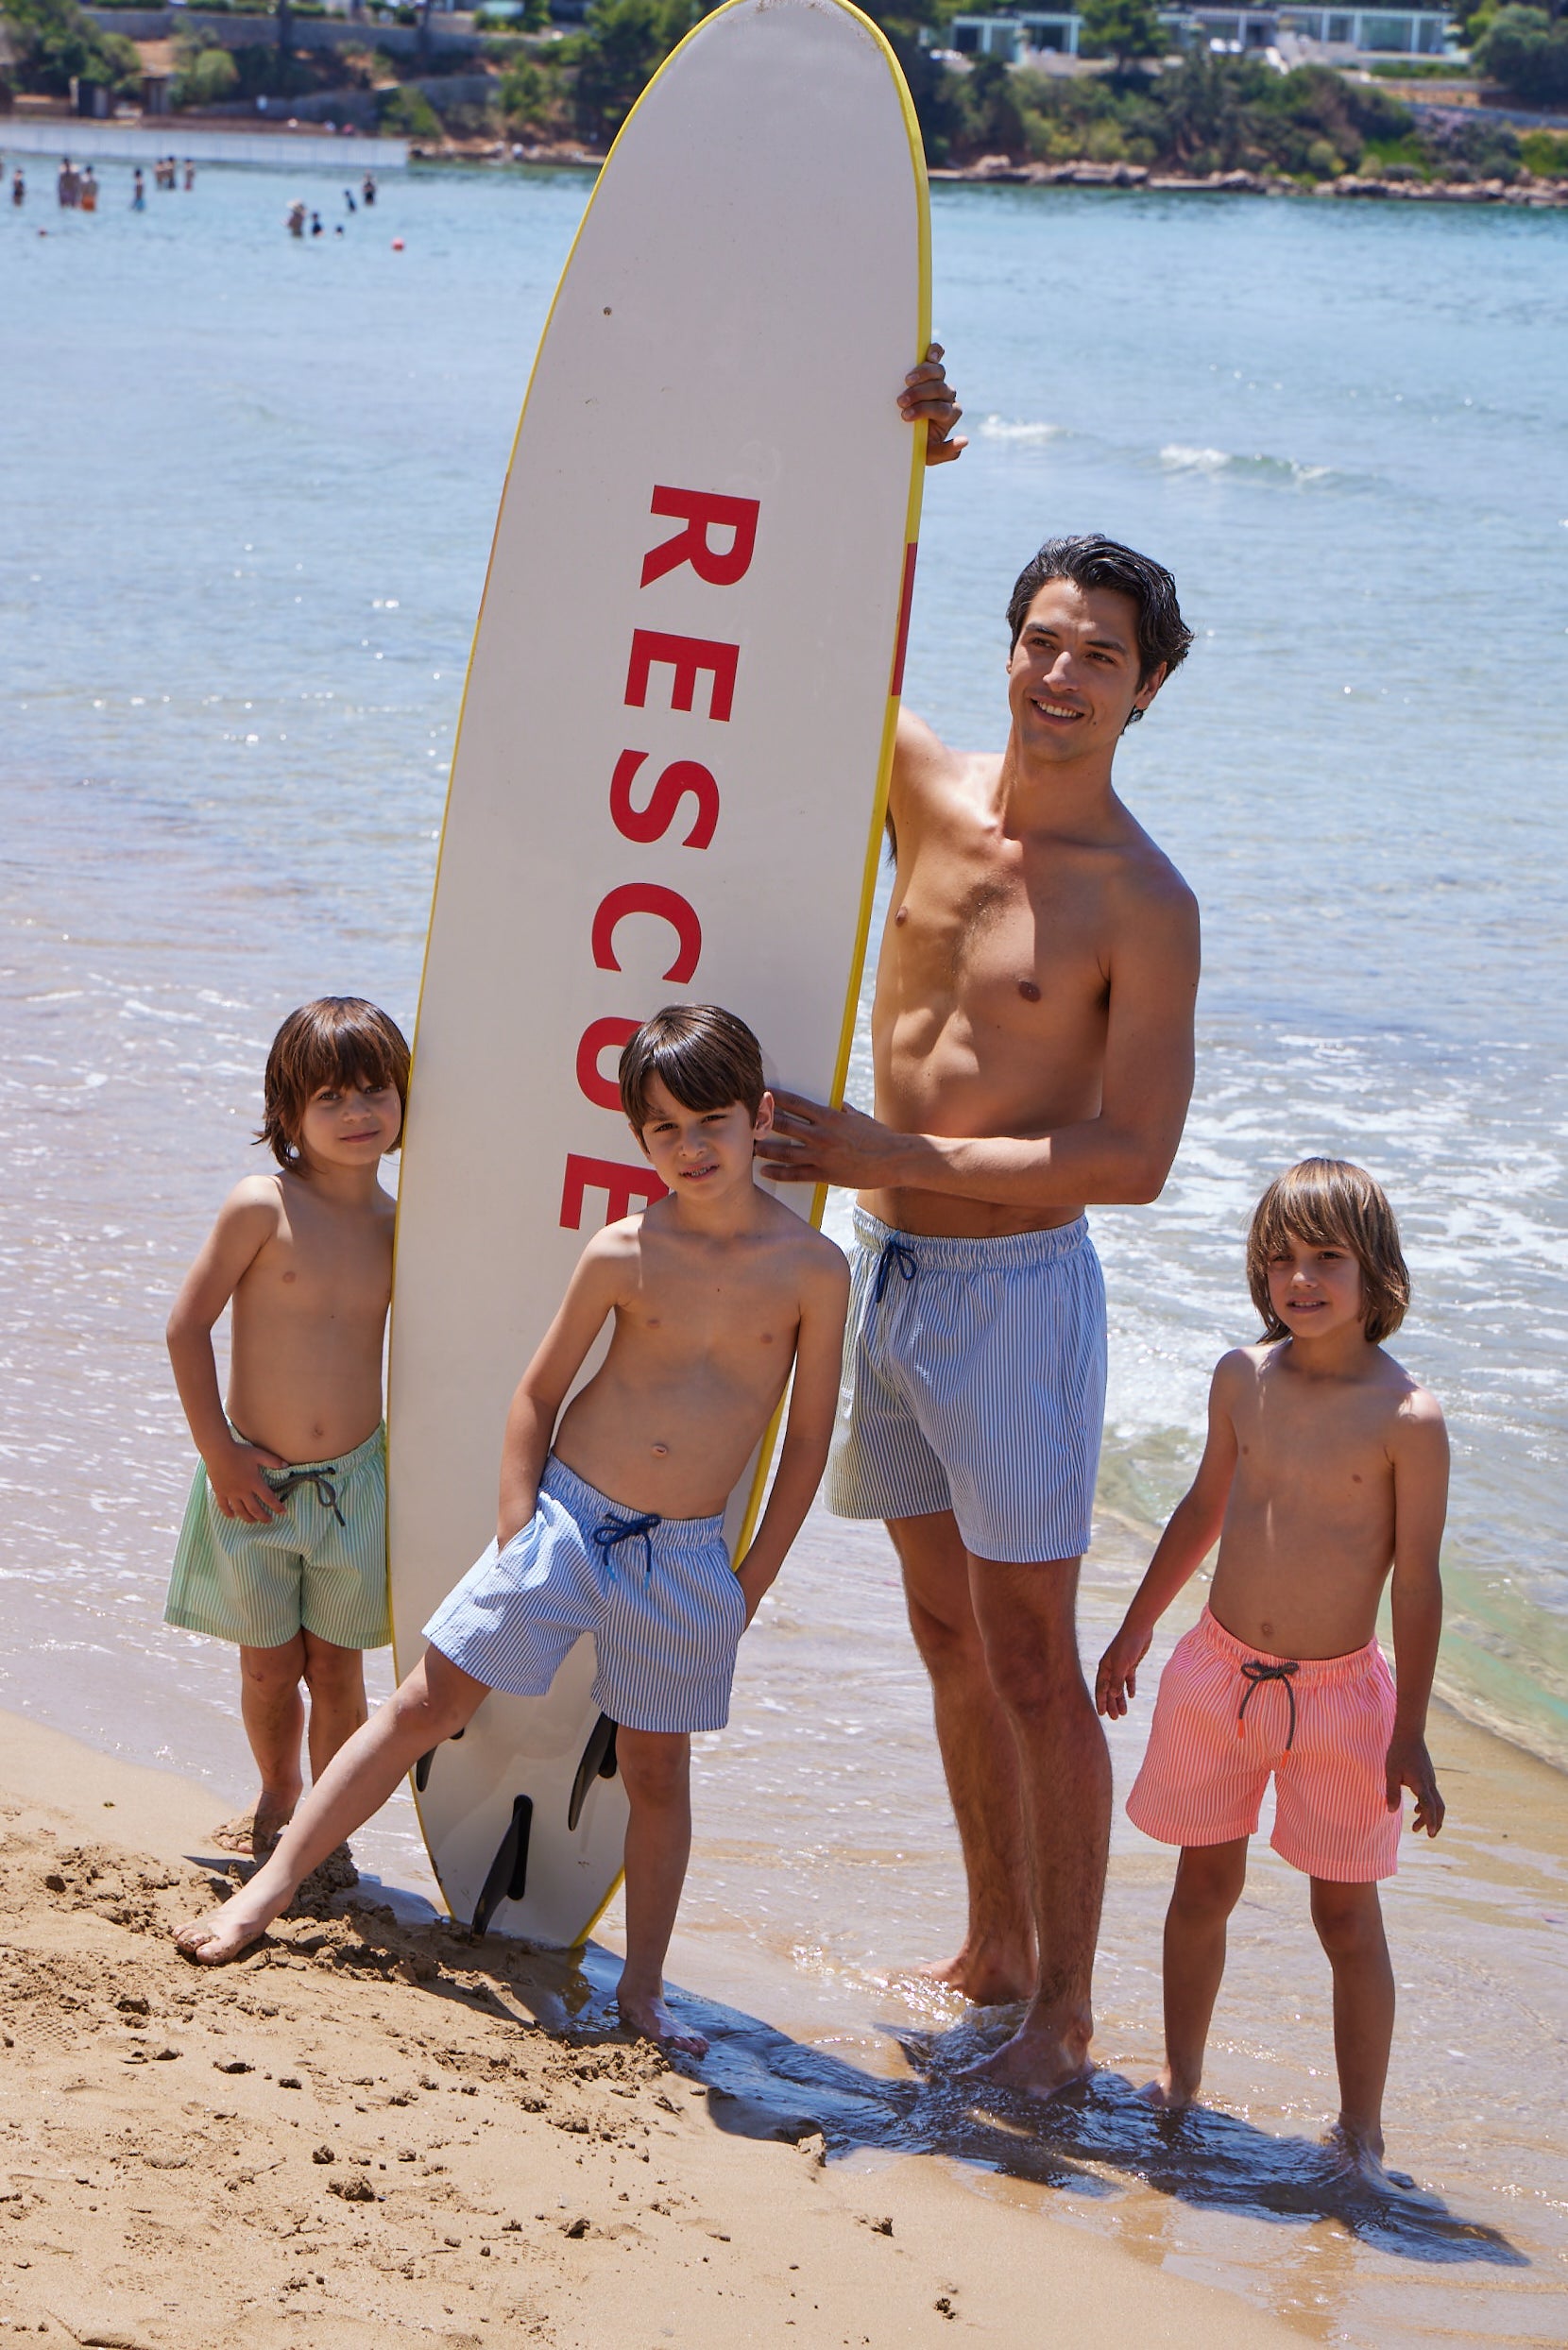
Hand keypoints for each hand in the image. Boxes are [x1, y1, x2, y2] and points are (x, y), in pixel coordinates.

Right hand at [206, 1436, 287, 1522]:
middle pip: (255, 1509)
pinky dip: (228, 1513)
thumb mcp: (258, 1454)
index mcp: (254, 1482)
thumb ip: (273, 1461)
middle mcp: (243, 1491)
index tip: (283, 1512)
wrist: (218, 1451)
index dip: (277, 1506)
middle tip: (268, 1521)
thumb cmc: (239, 1452)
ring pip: (240, 1511)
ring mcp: (230, 1493)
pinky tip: (232, 1516)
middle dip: (263, 1517)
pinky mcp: (220, 1492)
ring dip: (248, 1518)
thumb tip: (286, 1465)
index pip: (269, 1498)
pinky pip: (224, 1506)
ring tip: (253, 1521)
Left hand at [755, 1091, 906, 1189]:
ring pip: (785, 1151)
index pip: (795, 1103)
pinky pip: (796, 1174)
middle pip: (784, 1125)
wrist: (895, 1159)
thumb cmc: (880, 1137)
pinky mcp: (826, 1175)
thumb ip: (843, 1111)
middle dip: (763, 1121)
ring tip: (749, 1147)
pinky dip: (778, 1172)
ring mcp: (823, 1155)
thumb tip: (836, 1105)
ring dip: (765, 1148)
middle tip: (745, 1119)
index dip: (775, 1097)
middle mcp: (823, 1134)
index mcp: (830, 1116)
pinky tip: (765, 1171)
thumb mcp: (859, 1117)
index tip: (760, 1092)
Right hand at [898, 341, 966, 466]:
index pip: (941, 409)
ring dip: (922, 374)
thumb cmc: (918, 444)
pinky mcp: (930, 367)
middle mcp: (948, 396)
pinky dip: (934, 352)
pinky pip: (936, 355)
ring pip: (939, 372)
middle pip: (939, 389)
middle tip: (900, 402)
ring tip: (906, 381)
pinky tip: (927, 354)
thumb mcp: (930, 455)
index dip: (924, 411)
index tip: (905, 416)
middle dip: (919, 395)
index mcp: (949, 414)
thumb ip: (947, 452)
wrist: (905, 432)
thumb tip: (965, 440)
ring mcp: (940, 380)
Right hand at [1095, 1619, 1151, 1718]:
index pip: (1101, 1688)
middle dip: (1111, 1703)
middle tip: (1114, 1718)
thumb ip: (1117, 1680)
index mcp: (1105, 1667)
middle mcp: (1111, 1667)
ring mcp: (1121, 1665)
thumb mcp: (1122, 1664)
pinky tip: (1131, 1696)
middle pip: (1109, 1689)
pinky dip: (1129, 1687)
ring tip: (1124, 1712)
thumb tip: (1113, 1695)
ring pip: (1119, 1686)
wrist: (1139, 1629)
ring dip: (1120, 1699)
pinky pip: (1129, 1678)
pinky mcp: (1131, 1663)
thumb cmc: (1128, 1645)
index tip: (1102, 1714)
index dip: (1101, 1701)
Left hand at [1385, 1731, 1443, 1835]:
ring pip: (1437, 1802)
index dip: (1430, 1821)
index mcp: (1421, 1783)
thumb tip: (1391, 1811)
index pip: (1429, 1806)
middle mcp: (1430, 1783)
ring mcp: (1431, 1779)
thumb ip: (1392, 1792)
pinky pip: (1432, 1795)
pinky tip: (1417, 1809)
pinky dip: (1428, 1806)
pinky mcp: (1428, 1776)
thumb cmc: (1398, 1752)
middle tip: (1429, 1835)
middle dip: (1435, 1823)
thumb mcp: (1391, 1772)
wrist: (1410, 1734)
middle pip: (1439, 1808)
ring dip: (1430, 1816)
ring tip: (1416, 1826)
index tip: (1430, 1833)